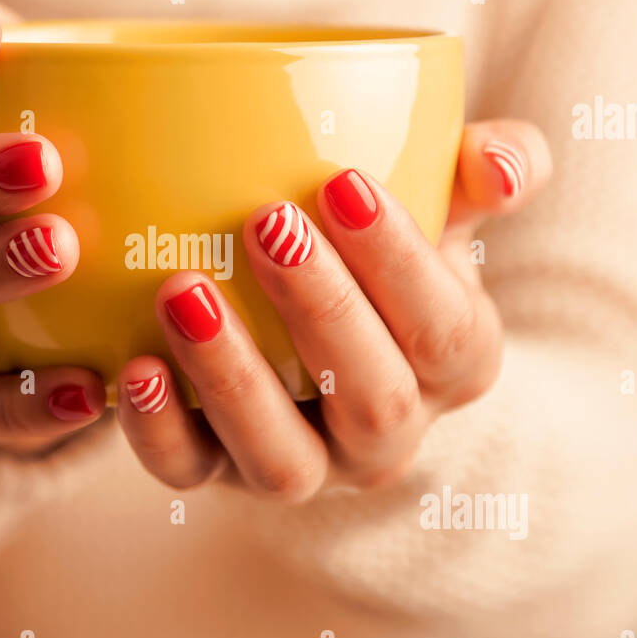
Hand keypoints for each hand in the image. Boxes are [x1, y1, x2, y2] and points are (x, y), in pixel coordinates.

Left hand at [116, 120, 551, 499]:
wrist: (322, 334)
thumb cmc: (383, 257)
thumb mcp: (443, 209)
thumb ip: (484, 172)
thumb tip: (503, 163)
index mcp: (454, 366)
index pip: (446, 330)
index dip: (401, 263)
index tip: (343, 181)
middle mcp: (387, 433)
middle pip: (374, 398)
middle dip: (322, 311)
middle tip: (267, 221)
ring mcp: (306, 464)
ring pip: (283, 458)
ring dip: (233, 378)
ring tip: (184, 292)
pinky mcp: (223, 473)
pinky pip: (191, 474)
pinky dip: (158, 430)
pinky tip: (133, 368)